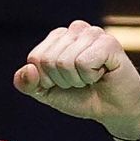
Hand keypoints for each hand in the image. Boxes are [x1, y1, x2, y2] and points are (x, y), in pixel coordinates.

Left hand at [13, 21, 139, 136]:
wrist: (112, 110)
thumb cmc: (80, 97)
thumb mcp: (46, 93)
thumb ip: (27, 84)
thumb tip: (28, 70)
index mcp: (58, 37)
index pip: (35, 58)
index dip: (46, 79)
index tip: (64, 82)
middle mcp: (75, 29)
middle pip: (48, 60)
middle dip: (62, 80)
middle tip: (80, 81)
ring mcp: (93, 33)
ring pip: (65, 62)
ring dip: (77, 80)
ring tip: (92, 78)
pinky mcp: (109, 42)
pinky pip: (83, 63)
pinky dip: (90, 76)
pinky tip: (102, 74)